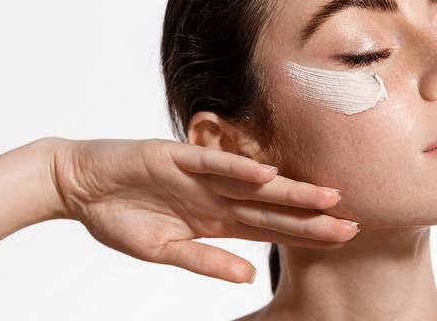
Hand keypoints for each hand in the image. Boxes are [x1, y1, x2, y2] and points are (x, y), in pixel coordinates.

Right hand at [52, 138, 359, 283]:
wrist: (82, 185)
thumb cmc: (122, 218)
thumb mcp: (163, 251)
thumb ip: (205, 261)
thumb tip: (246, 278)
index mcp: (217, 220)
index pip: (271, 229)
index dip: (305, 235)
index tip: (341, 239)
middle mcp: (218, 196)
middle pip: (273, 209)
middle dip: (312, 217)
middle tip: (354, 223)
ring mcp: (201, 176)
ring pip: (254, 184)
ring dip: (289, 191)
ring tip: (328, 197)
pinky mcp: (177, 157)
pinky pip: (213, 164)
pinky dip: (238, 169)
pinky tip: (267, 174)